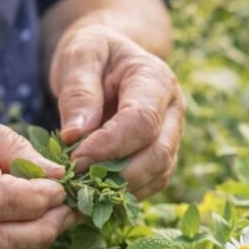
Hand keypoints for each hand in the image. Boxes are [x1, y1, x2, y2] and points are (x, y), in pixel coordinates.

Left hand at [49, 23, 183, 198]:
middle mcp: (173, 111)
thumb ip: (79, 91)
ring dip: (122, 188)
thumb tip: (77, 134)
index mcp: (156, 80)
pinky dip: (125, 193)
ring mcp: (173, 136)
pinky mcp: (163, 156)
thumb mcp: (80, 56)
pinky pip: (152, 184)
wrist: (110, 60)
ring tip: (84, 187)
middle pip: (158, 154)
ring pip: (158, 174)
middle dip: (118, 174)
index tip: (75, 159)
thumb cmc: (94, 54)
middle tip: (77, 178)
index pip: (142, 121)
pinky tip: (96, 191)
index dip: (110, 146)